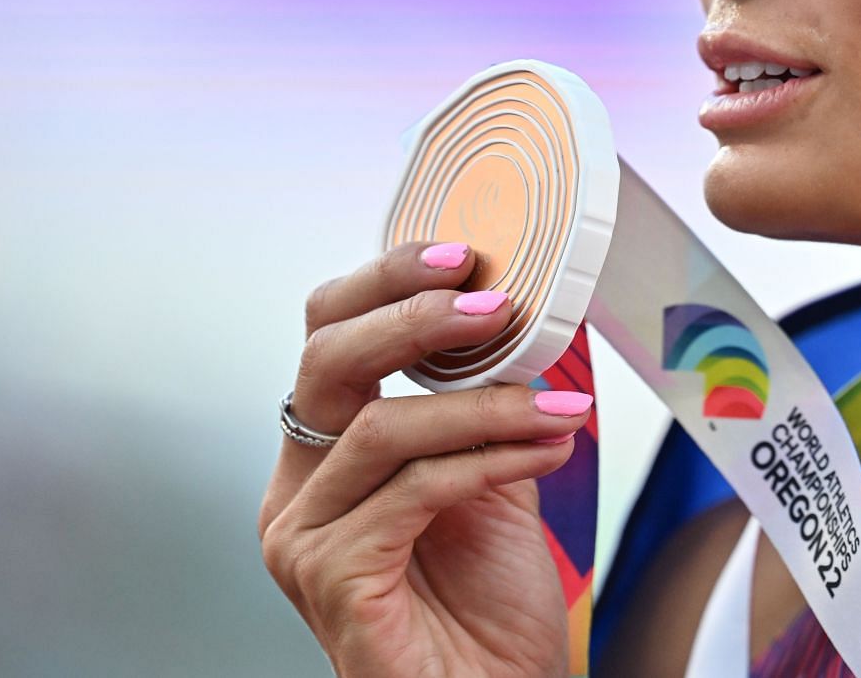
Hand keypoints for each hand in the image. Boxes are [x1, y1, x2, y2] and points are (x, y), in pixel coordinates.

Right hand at [258, 242, 593, 676]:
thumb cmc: (490, 607)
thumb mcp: (494, 475)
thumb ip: (487, 403)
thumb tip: (523, 313)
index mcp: (328, 454)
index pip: (331, 336)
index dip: (388, 282)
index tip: (463, 254)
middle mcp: (300, 490)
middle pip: (328, 360)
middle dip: (415, 315)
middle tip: (495, 301)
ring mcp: (304, 538)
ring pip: (384, 426)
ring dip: (488, 406)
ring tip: (561, 411)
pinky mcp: (331, 578)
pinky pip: (412, 491)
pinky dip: (487, 460)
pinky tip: (546, 449)